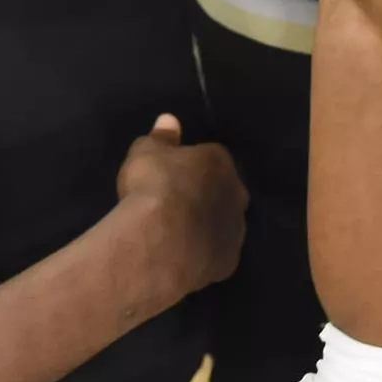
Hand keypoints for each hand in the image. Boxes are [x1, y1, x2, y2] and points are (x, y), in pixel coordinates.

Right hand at [115, 114, 246, 305]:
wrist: (160, 241)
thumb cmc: (153, 186)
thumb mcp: (146, 152)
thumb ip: (161, 137)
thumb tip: (169, 120)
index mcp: (219, 162)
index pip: (210, 157)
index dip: (191, 166)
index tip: (172, 176)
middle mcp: (236, 193)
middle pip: (223, 190)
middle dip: (205, 195)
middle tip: (176, 204)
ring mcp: (235, 230)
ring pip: (223, 223)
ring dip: (206, 225)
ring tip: (177, 233)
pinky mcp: (228, 262)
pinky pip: (216, 253)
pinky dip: (203, 253)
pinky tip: (182, 256)